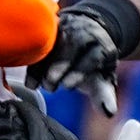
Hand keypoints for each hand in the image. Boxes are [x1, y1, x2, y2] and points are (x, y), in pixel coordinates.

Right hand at [30, 0, 128, 115]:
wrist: (86, 37)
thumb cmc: (94, 65)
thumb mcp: (102, 78)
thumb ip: (104, 95)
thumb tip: (109, 113)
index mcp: (103, 45)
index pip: (92, 57)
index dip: (79, 72)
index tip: (67, 86)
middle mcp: (85, 32)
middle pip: (71, 46)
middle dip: (58, 66)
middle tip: (50, 86)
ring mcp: (65, 26)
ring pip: (51, 43)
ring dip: (42, 64)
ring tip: (39, 85)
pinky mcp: (48, 26)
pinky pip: (37, 42)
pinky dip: (33, 61)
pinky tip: (30, 80)